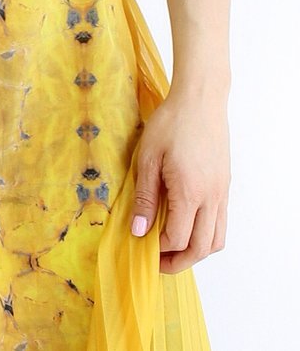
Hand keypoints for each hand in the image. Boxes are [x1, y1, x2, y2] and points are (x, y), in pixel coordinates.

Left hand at [129, 88, 229, 273]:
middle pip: (201, 248)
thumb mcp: (148, 158)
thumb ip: (144, 197)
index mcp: (189, 192)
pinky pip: (221, 222)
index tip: (141, 247)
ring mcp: (221, 193)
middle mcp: (211, 198)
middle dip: (179, 261)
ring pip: (216, 240)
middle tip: (158, 261)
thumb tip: (138, 231)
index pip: (177, 238)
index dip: (159, 249)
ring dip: (196, 251)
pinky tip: (188, 224)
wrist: (199, 101)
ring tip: (173, 247)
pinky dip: (207, 234)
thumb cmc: (170, 124)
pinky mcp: (225, 186)